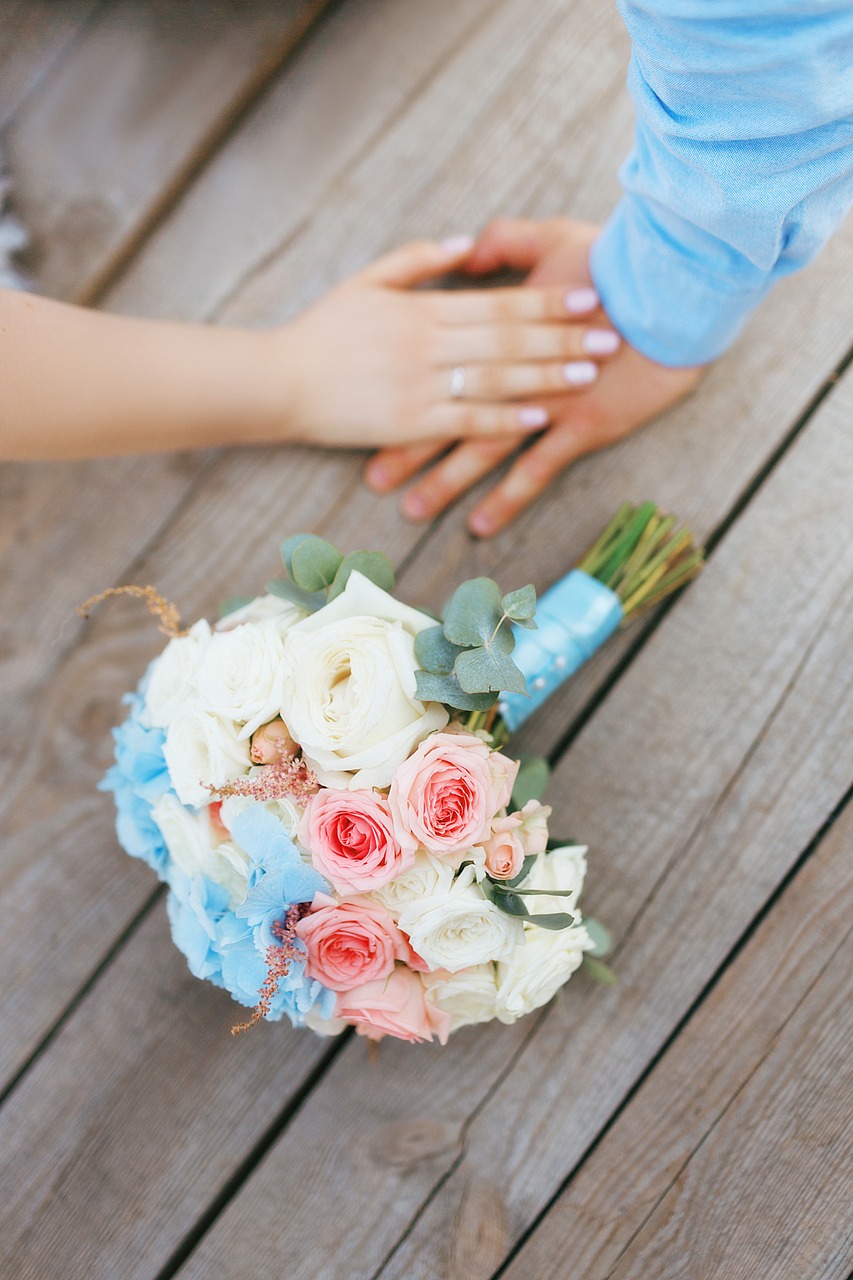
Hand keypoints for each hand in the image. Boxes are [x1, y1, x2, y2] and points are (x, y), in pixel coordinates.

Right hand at [271, 235, 620, 448]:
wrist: (278, 381)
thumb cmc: (322, 331)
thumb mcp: (366, 280)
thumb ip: (418, 259)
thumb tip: (467, 243)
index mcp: (422, 308)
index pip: (498, 302)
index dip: (547, 300)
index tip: (589, 295)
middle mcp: (427, 344)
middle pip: (509, 338)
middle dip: (563, 336)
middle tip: (610, 334)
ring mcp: (419, 384)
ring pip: (495, 378)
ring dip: (546, 375)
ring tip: (589, 371)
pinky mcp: (407, 423)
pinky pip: (465, 420)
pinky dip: (503, 419)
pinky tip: (538, 417)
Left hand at [363, 219, 703, 534]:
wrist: (673, 287)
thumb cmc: (617, 261)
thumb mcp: (554, 236)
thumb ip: (505, 242)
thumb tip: (466, 250)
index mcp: (499, 327)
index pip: (440, 362)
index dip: (404, 388)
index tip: (370, 409)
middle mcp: (512, 370)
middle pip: (449, 412)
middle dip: (408, 447)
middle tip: (373, 476)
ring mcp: (544, 401)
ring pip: (481, 448)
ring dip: (446, 482)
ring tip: (412, 509)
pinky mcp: (580, 424)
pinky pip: (536, 470)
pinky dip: (507, 499)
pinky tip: (480, 525)